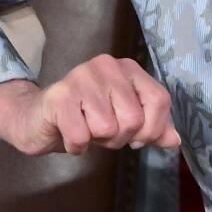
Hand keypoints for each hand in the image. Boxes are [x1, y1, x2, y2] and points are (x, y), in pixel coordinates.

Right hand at [0, 56, 180, 155]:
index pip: (159, 100)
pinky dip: (76, 146)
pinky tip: (68, 134)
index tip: (136, 137)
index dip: (152, 128)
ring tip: (84, 129)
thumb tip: (175, 140)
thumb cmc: (85, 118)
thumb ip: (152, 128)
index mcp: (127, 68)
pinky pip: (81, 136)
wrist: (36, 119)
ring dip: (96, 141)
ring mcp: (81, 78)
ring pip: (108, 129)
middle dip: (119, 138)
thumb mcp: (124, 122)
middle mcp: (106, 66)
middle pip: (134, 119)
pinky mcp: (58, 96)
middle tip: (101, 132)